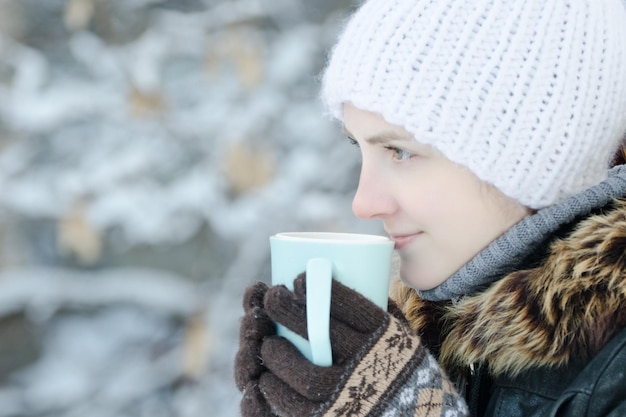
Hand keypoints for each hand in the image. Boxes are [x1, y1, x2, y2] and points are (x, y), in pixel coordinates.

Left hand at [235, 275, 467, 416]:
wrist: (421, 416)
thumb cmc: (402, 367)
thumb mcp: (401, 335)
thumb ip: (378, 310)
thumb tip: (341, 276)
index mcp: (388, 339)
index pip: (355, 310)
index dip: (323, 292)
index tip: (298, 279)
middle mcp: (372, 366)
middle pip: (323, 336)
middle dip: (290, 312)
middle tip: (273, 297)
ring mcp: (354, 396)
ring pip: (307, 375)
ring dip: (279, 356)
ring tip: (267, 345)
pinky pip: (300, 409)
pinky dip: (277, 393)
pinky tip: (266, 380)